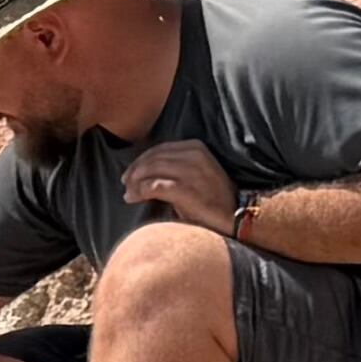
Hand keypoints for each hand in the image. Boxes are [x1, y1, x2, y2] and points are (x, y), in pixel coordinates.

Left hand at [119, 138, 239, 235]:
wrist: (235, 215)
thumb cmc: (213, 198)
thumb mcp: (197, 172)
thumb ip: (176, 166)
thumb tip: (144, 172)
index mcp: (195, 147)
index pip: (159, 149)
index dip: (141, 160)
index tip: (130, 173)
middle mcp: (192, 155)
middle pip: (152, 158)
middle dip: (134, 171)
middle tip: (125, 184)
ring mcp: (189, 171)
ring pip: (149, 170)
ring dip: (134, 183)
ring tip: (128, 194)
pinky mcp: (184, 188)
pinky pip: (153, 186)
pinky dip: (139, 192)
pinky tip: (133, 198)